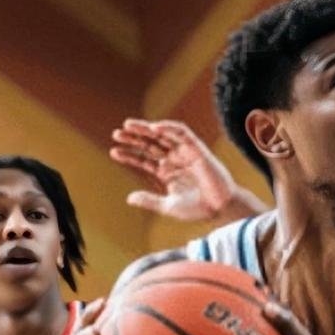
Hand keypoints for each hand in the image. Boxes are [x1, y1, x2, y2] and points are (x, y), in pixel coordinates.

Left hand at [110, 119, 237, 220]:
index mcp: (167, 173)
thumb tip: (129, 198)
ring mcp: (185, 153)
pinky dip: (169, 128)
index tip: (114, 151)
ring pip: (162, 135)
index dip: (129, 155)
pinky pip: (182, 133)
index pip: (144, 159)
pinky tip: (154, 128)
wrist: (221, 208)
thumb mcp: (169, 206)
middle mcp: (175, 160)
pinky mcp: (197, 149)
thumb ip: (149, 201)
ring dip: (146, 129)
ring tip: (128, 126)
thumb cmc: (199, 209)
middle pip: (150, 144)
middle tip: (116, 133)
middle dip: (134, 138)